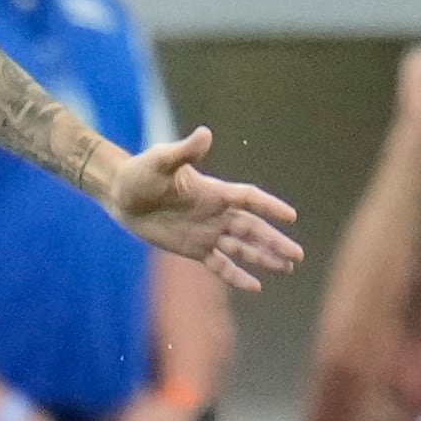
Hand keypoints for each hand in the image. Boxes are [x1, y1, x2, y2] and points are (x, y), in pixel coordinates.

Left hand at [104, 128, 303, 292]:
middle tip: (297, 255)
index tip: (290, 216)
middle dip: (274, 241)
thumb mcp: (162, 160)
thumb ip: (185, 151)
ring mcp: (207, 232)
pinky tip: (255, 287)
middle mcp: (216, 213)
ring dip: (264, 257)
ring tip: (287, 267)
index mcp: (214, 191)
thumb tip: (204, 134)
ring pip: (242, 248)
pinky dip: (236, 275)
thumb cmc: (142, 172)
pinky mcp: (195, 249)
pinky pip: (220, 264)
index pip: (249, 199)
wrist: (122, 194)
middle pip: (252, 228)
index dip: (269, 207)